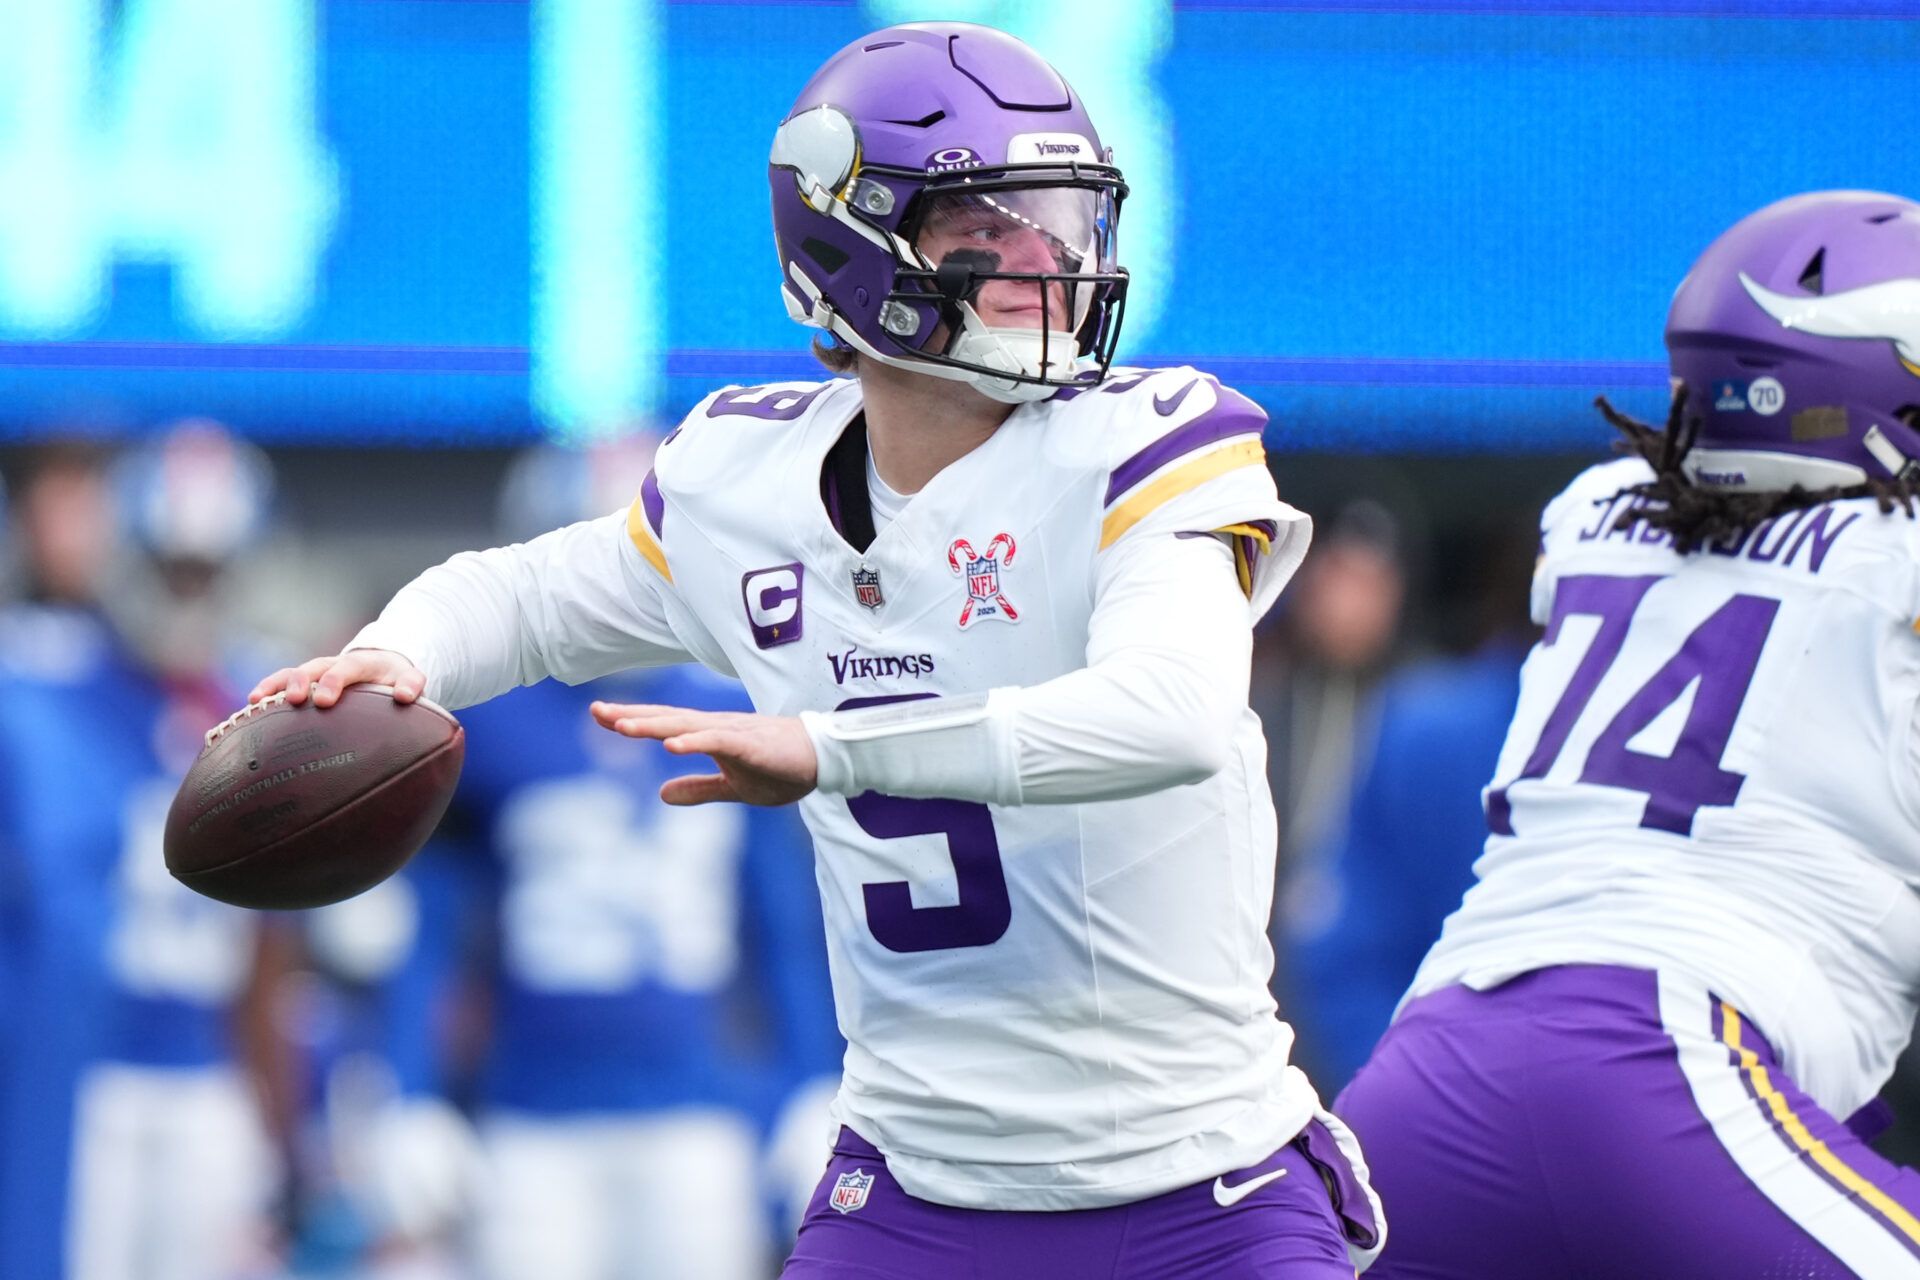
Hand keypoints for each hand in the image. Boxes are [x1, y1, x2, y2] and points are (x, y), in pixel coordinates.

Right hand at [249, 649, 426, 708]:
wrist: (383, 668)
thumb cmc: (396, 680)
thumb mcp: (408, 679)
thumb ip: (412, 685)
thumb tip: (404, 696)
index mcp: (361, 664)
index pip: (347, 669)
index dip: (335, 682)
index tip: (325, 700)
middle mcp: (333, 666)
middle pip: (314, 668)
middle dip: (301, 682)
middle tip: (295, 699)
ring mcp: (316, 675)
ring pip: (291, 675)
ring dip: (274, 686)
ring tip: (256, 701)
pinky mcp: (304, 686)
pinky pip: (280, 687)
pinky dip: (265, 695)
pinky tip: (248, 710)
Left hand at [589, 702, 817, 805]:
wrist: (823, 759)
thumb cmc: (781, 768)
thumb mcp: (733, 786)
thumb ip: (699, 789)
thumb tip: (661, 794)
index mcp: (710, 735)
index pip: (664, 725)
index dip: (633, 719)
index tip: (599, 714)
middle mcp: (716, 727)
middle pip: (667, 719)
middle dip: (632, 716)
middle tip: (597, 711)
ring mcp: (733, 733)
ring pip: (686, 726)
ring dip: (654, 725)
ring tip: (623, 726)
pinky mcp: (751, 744)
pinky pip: (718, 741)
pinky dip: (694, 741)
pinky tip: (672, 745)